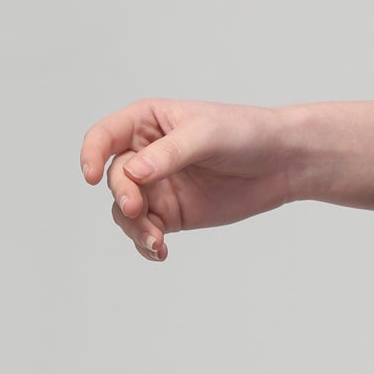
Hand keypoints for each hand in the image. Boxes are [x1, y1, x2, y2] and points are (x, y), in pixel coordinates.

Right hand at [79, 96, 295, 263]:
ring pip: (124, 210)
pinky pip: (145, 231)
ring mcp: (157, 186)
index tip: (90, 176)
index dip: (91, 153)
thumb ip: (170, 153)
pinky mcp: (171, 213)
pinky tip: (161, 252)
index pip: (105, 136)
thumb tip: (134, 173)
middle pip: (114, 177)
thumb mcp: (208, 134)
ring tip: (157, 240)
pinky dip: (146, 244)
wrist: (283, 161)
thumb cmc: (246, 132)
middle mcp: (145, 154)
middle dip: (123, 195)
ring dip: (133, 228)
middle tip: (138, 210)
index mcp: (148, 122)